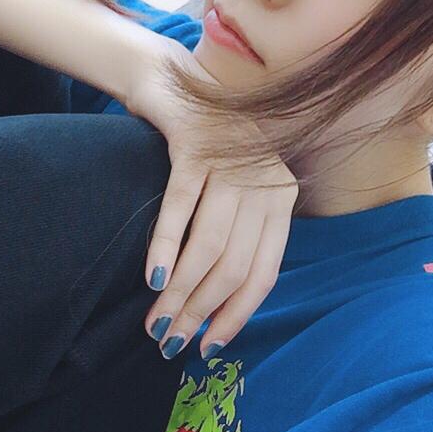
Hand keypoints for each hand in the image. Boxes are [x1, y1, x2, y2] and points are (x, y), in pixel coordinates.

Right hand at [129, 38, 299, 360]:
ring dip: (180, 290)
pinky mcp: (193, 146)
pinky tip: (151, 278)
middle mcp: (264, 181)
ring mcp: (230, 163)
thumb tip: (213, 310)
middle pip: (234, 265)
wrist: (175, 84)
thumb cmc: (205, 153)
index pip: (264, 274)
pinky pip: (179, 208)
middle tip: (169, 340)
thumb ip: (236, 240)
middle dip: (200, 310)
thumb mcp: (234, 195)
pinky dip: (164, 246)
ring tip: (156, 321)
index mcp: (281, 199)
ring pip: (208, 244)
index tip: (207, 348)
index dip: (235, 316)